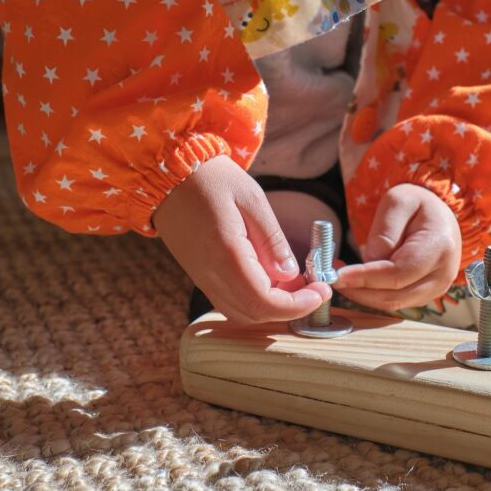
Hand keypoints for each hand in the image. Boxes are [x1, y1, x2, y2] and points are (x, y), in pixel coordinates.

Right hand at [154, 156, 329, 324]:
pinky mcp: (200, 276)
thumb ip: (272, 240)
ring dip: (273, 308)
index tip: (321, 291)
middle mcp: (210, 274)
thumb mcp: (252, 199)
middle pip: (255, 314)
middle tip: (314, 287)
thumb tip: (291, 274)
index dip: (298, 305)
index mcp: (226, 253)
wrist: (169, 176)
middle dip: (291, 308)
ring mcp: (202, 279)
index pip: (265, 301)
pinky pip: (230, 303)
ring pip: (242, 314)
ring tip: (296, 284)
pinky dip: (255, 302)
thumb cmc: (212, 180)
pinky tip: (272, 281)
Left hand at [334, 183, 460, 311]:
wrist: (440, 215)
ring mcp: (436, 289)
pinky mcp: (425, 295)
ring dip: (361, 294)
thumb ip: (384, 230)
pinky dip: (371, 294)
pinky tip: (355, 280)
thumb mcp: (398, 201)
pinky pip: (394, 301)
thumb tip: (370, 261)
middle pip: (394, 295)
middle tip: (331, 276)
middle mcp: (442, 274)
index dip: (367, 277)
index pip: (399, 272)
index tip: (338, 274)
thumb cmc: (418, 204)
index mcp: (439, 247)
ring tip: (340, 276)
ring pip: (392, 303)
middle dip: (358, 290)